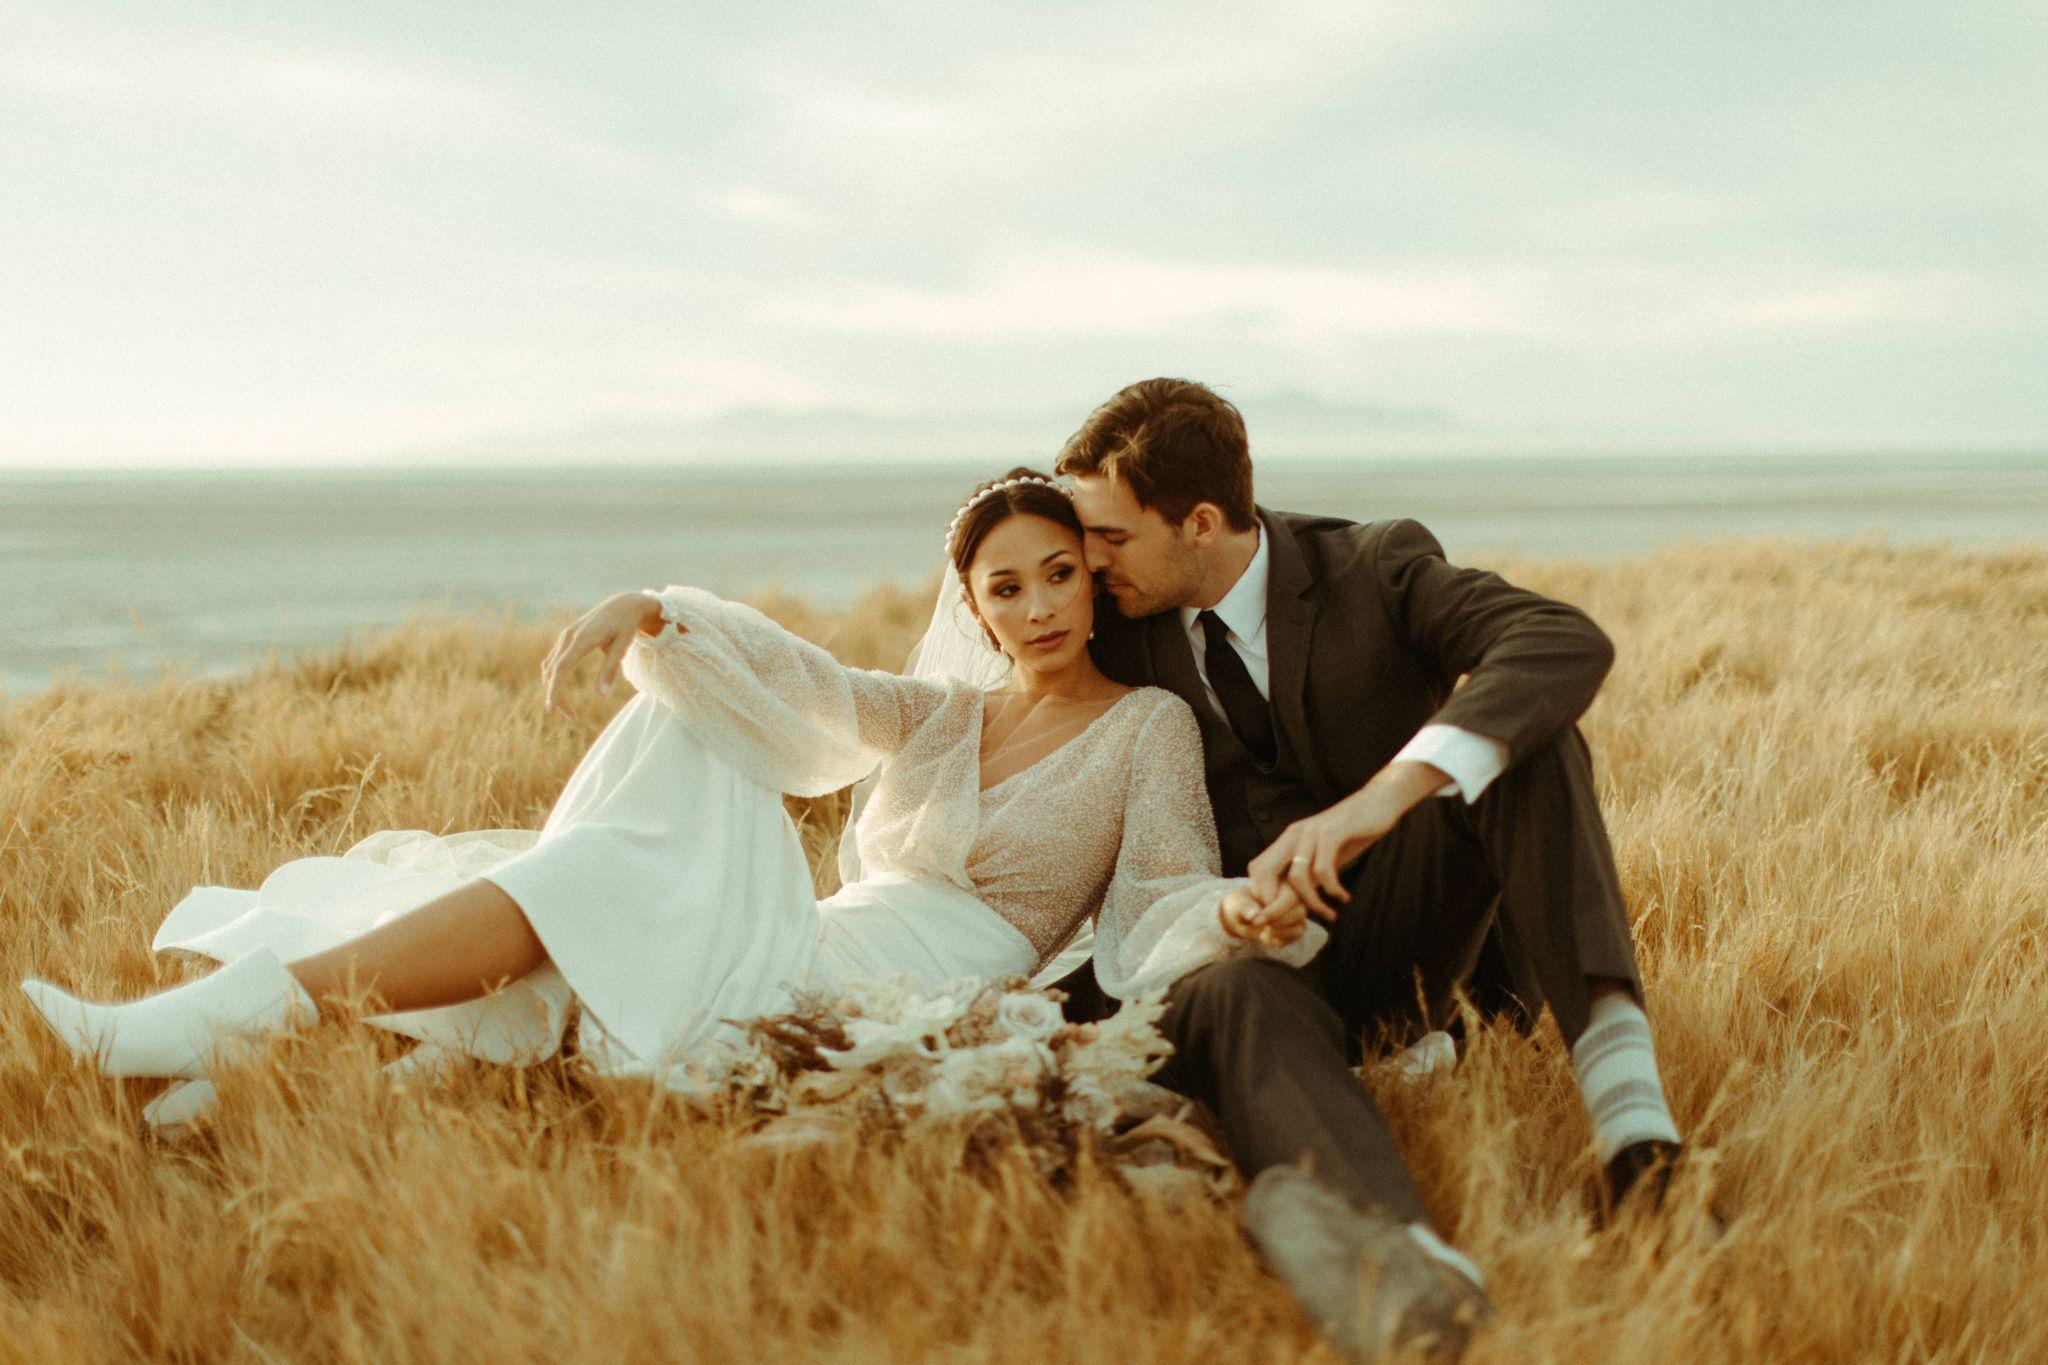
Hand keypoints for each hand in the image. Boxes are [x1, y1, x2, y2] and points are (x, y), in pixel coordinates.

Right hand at [541, 591, 665, 718]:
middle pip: (553, 670)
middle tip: (571, 717)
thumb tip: (602, 695)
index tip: (551, 708)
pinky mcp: (567, 637)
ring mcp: (566, 635)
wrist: (624, 604)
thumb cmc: (627, 626)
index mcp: (582, 639)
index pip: (561, 668)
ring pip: (550, 665)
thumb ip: (611, 669)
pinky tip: (561, 688)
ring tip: (567, 708)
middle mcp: (569, 636)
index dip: (554, 689)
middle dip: (556, 694)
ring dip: (553, 686)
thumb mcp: (623, 646)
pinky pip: (554, 659)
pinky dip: (554, 676)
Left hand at [1218, 886, 1308, 948]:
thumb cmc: (1240, 903)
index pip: (1289, 897)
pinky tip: (1265, 936)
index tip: (1255, 921)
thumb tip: (1253, 915)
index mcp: (1282, 882)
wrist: (1241, 914)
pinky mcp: (1298, 926)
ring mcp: (1298, 911)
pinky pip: (1296, 935)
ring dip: (1278, 932)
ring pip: (1300, 925)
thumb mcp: (1237, 902)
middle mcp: (1295, 895)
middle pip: (1300, 911)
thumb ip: (1244, 906)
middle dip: (1277, 922)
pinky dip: (1279, 940)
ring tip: (1262, 930)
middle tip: (1257, 924)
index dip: (1273, 912)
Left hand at [1246, 761, 1449, 919]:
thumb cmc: (1352, 832)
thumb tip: (1296, 904)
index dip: (1263, 895)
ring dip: (1313, 902)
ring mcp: (1311, 832)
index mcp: (1288, 839)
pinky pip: (1323, 869)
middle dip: (1274, 903)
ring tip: (1330, 913)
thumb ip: (1309, 874)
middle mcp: (1294, 833)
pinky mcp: (1332, 833)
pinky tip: (1343, 897)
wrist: (1379, 802)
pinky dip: (1333, 889)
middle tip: (1298, 920)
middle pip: (1263, 871)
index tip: (1283, 914)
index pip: (1257, 869)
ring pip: (1297, 877)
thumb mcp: (1325, 855)